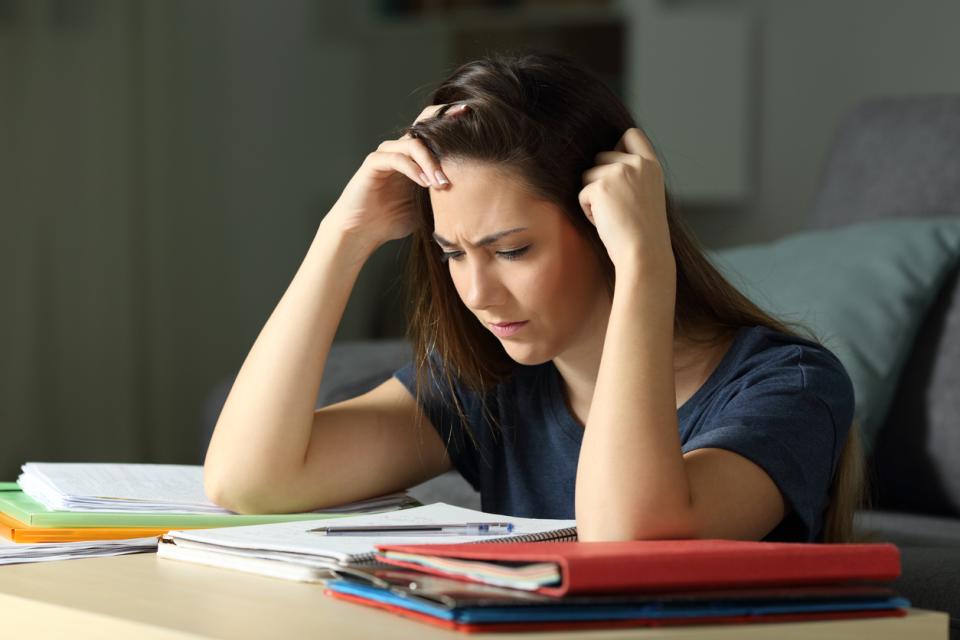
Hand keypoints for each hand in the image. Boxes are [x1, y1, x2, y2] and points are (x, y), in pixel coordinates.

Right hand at [325, 103, 469, 249]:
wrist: (362, 232)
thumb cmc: (393, 220)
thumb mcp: (427, 208)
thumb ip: (444, 196)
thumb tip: (475, 197)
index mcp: (416, 158)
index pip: (435, 133)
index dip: (452, 123)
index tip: (475, 121)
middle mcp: (401, 151)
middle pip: (423, 126)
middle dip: (444, 122)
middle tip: (466, 123)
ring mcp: (387, 154)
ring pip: (412, 144)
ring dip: (430, 162)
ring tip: (441, 184)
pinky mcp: (374, 163)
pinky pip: (396, 158)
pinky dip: (412, 169)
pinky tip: (424, 183)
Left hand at [578, 128, 673, 274]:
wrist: (644, 253)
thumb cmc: (643, 233)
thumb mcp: (648, 195)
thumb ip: (633, 176)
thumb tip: (602, 163)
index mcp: (652, 166)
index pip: (632, 135)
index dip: (618, 145)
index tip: (615, 166)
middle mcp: (636, 164)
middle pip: (600, 157)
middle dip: (599, 180)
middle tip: (616, 207)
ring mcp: (618, 172)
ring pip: (587, 176)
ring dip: (592, 197)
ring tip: (612, 216)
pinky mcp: (600, 186)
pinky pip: (581, 195)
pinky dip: (588, 211)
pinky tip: (606, 222)